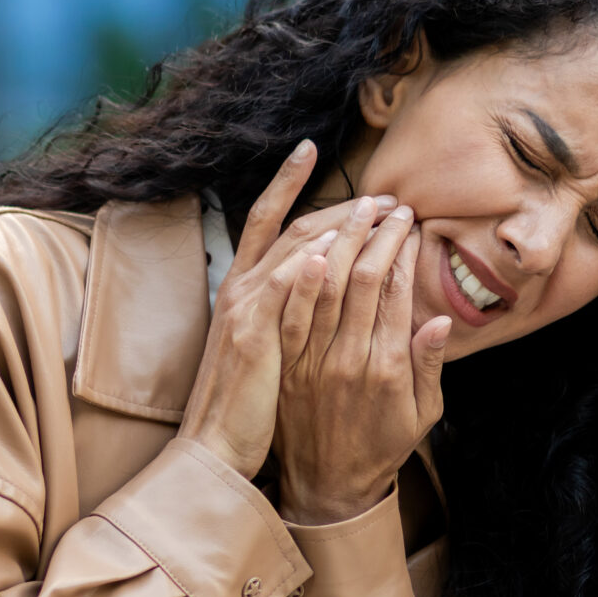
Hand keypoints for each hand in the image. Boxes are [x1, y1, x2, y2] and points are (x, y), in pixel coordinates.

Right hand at [178, 142, 390, 478]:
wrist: (214, 447)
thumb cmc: (245, 405)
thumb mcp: (267, 348)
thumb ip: (287, 310)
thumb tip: (314, 277)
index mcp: (244, 289)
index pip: (267, 221)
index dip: (286, 182)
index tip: (310, 149)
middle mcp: (240, 288)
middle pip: (294, 229)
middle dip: (341, 207)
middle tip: (382, 195)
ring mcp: (244, 308)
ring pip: (297, 250)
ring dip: (343, 228)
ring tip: (381, 212)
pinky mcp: (252, 333)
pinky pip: (283, 288)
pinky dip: (307, 264)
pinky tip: (336, 247)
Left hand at [272, 197, 449, 525]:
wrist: (328, 486)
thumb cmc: (382, 448)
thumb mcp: (424, 414)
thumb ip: (430, 366)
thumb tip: (441, 322)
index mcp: (389, 367)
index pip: (397, 289)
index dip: (404, 249)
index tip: (410, 222)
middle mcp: (350, 359)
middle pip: (363, 277)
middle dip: (377, 232)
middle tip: (388, 204)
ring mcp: (313, 361)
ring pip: (326, 285)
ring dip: (341, 239)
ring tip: (356, 207)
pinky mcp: (286, 365)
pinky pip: (291, 312)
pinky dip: (301, 276)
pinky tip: (311, 245)